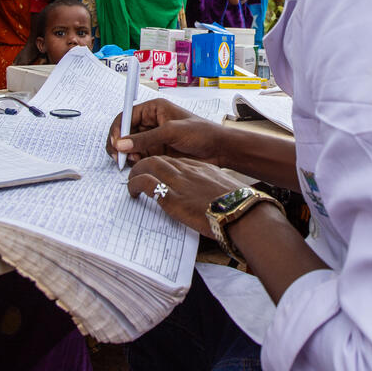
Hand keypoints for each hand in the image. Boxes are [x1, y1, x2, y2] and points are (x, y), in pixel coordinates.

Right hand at [107, 98, 228, 163]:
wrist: (218, 150)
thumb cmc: (201, 133)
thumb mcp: (172, 132)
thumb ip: (146, 139)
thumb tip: (121, 144)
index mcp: (154, 109)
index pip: (127, 116)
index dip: (117, 129)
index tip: (115, 143)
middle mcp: (151, 122)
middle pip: (125, 131)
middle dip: (119, 143)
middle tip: (117, 157)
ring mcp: (153, 137)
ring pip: (130, 145)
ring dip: (127, 153)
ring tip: (131, 160)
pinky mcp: (157, 151)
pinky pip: (139, 155)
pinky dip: (135, 160)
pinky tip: (139, 163)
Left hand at [128, 155, 243, 233]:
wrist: (240, 212)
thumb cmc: (236, 205)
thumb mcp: (224, 190)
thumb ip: (211, 189)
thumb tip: (209, 199)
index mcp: (200, 168)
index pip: (174, 160)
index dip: (161, 165)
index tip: (155, 173)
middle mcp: (188, 170)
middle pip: (158, 158)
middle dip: (144, 164)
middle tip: (137, 174)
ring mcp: (179, 182)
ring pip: (148, 165)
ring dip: (136, 172)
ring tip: (131, 182)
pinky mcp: (172, 197)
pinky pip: (145, 183)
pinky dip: (134, 184)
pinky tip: (133, 192)